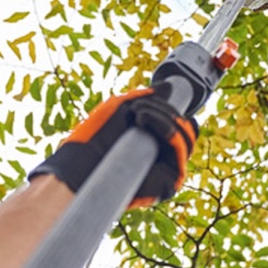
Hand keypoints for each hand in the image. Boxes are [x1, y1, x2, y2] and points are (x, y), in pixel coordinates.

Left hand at [29, 84, 197, 207]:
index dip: (169, 107)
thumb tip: (169, 86)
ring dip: (164, 115)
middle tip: (136, 106)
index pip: (176, 121)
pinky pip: (181, 147)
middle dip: (163, 107)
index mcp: (152, 141)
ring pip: (186, 134)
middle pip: (183, 124)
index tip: (154, 97)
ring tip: (137, 113)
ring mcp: (166, 168)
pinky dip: (168, 128)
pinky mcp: (170, 181)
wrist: (82, 163)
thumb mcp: (122, 107)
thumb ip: (147, 98)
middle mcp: (162, 156)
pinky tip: (144, 120)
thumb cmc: (94, 137)